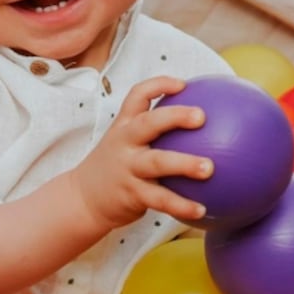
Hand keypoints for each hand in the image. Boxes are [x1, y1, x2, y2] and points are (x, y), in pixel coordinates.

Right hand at [69, 76, 212, 232]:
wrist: (84, 199)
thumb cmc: (116, 166)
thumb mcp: (126, 142)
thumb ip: (154, 132)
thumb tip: (202, 125)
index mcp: (124, 125)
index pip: (137, 96)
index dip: (159, 85)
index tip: (183, 85)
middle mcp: (125, 142)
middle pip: (148, 123)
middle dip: (175, 116)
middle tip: (201, 116)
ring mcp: (128, 168)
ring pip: (157, 162)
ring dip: (184, 164)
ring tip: (209, 168)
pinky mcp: (132, 194)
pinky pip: (161, 199)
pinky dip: (182, 205)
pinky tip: (202, 209)